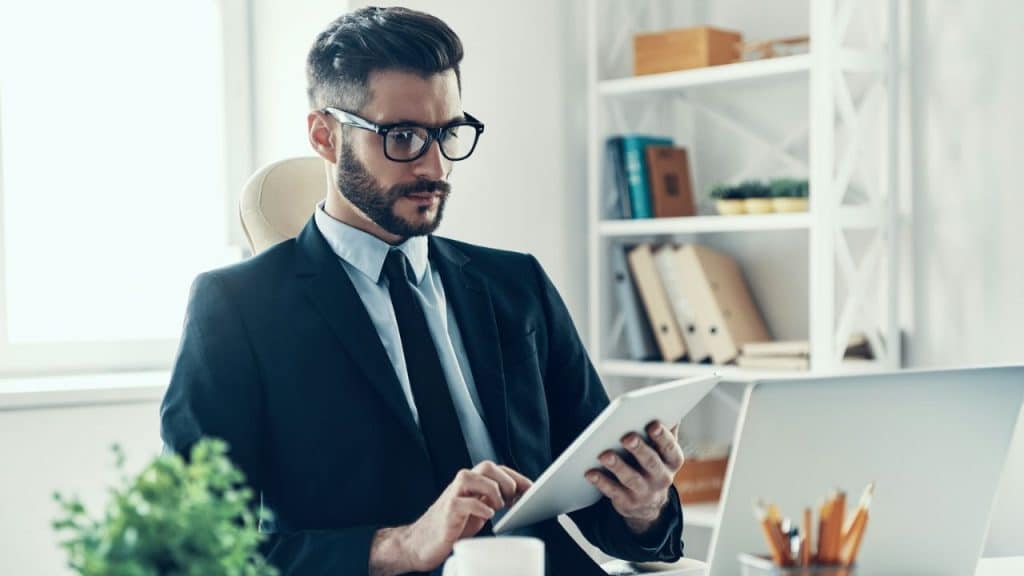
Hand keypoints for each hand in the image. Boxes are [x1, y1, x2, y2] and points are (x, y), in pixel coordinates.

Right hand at [369, 460, 531, 575]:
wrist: (420, 543)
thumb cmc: (452, 526)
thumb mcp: (477, 510)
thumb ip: (492, 500)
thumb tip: (519, 498)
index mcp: (472, 483)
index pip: (497, 469)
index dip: (516, 476)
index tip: (531, 488)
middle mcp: (461, 484)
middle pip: (486, 466)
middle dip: (505, 479)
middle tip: (513, 497)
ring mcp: (452, 495)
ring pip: (473, 476)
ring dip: (492, 489)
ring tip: (498, 506)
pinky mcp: (447, 511)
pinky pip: (464, 502)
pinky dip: (480, 506)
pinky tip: (488, 514)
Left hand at [586, 421, 684, 534]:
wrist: (648, 503)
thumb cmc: (653, 464)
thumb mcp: (663, 450)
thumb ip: (666, 429)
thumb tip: (668, 403)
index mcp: (673, 461)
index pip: (670, 448)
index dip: (662, 436)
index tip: (652, 424)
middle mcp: (662, 478)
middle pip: (651, 463)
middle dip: (639, 449)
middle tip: (627, 437)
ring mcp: (645, 492)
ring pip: (630, 478)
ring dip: (617, 466)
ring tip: (604, 454)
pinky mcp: (627, 502)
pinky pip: (613, 491)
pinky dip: (601, 482)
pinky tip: (590, 472)